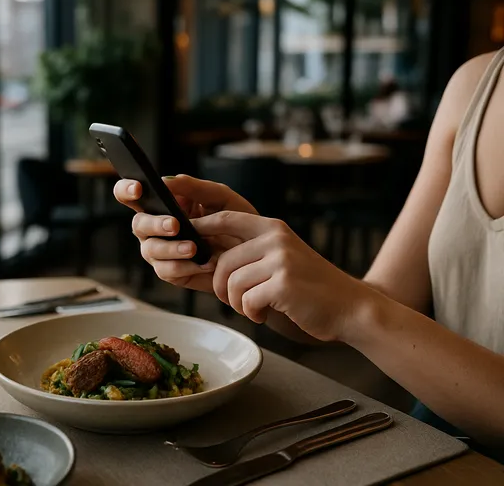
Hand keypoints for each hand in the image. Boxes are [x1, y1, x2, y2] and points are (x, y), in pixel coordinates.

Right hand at [113, 175, 255, 292]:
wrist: (255, 254)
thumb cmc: (236, 220)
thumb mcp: (220, 197)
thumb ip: (194, 187)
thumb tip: (166, 180)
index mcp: (162, 204)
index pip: (131, 194)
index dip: (127, 190)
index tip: (139, 189)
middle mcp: (155, 227)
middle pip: (138, 224)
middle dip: (154, 224)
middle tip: (175, 224)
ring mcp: (161, 251)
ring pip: (150, 249)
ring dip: (171, 248)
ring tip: (194, 248)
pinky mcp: (172, 272)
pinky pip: (166, 271)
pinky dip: (184, 266)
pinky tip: (204, 262)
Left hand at [191, 211, 375, 341]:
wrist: (349, 308)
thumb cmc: (308, 289)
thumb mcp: (280, 259)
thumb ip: (249, 253)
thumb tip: (204, 255)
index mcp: (272, 228)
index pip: (226, 218)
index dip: (201, 225)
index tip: (184, 236)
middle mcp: (276, 238)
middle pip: (222, 261)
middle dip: (220, 287)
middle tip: (236, 301)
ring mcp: (281, 260)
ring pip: (232, 283)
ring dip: (237, 303)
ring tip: (255, 308)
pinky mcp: (283, 284)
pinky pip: (246, 301)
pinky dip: (251, 314)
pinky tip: (265, 315)